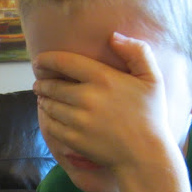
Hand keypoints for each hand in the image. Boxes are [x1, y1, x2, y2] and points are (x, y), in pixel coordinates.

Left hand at [32, 32, 171, 170]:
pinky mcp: (73, 139)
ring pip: (49, 105)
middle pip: (51, 85)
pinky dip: (47, 118)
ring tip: (44, 98)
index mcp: (103, 78)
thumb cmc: (150, 115)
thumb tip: (113, 36)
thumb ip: (137, 52)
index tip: (38, 61)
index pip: (64, 62)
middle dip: (41, 83)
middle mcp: (87, 97)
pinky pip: (50, 125)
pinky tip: (50, 116)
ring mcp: (78, 120)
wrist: (145, 156)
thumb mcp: (152, 79)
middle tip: (39, 83)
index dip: (46, 60)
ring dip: (43, 100)